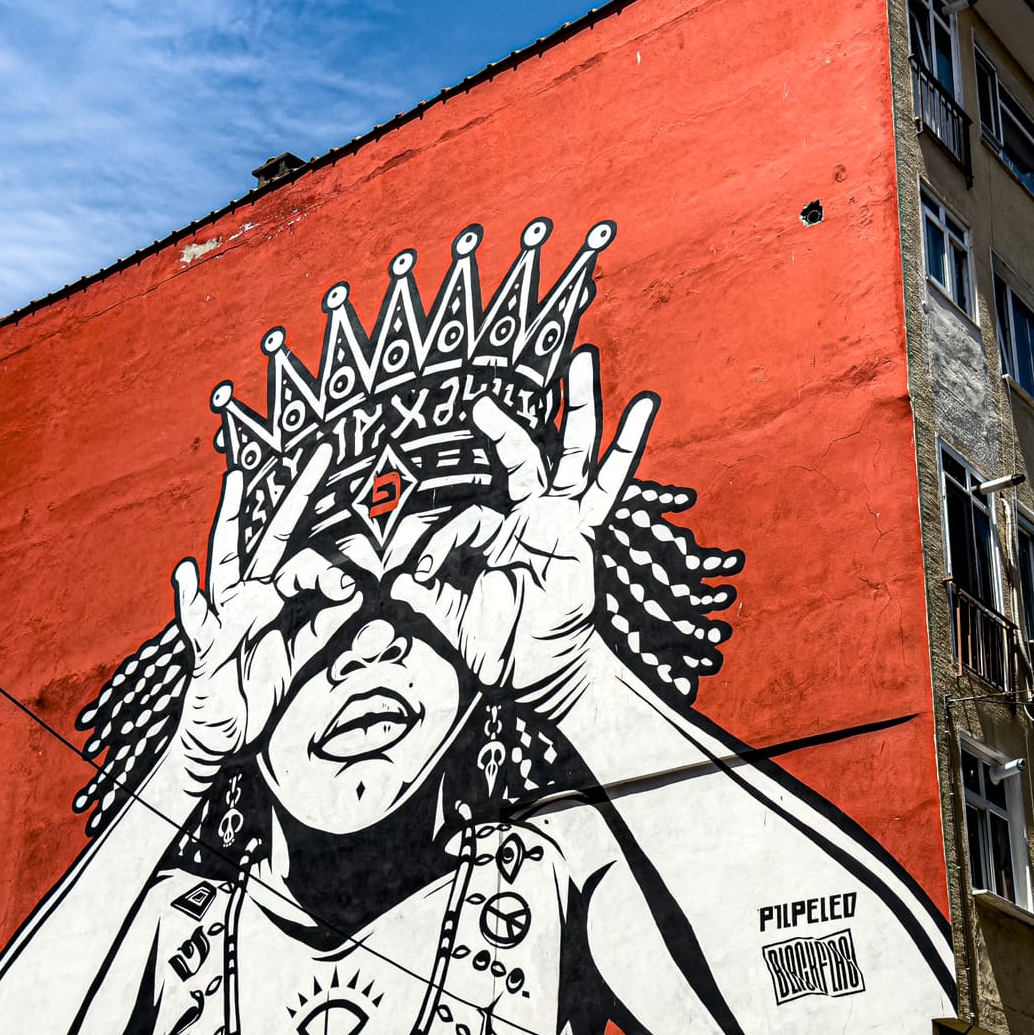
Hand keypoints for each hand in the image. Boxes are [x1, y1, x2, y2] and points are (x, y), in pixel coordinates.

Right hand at [170, 443, 362, 786]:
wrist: (223, 733)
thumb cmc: (257, 687)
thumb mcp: (300, 656)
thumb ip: (325, 626)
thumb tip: (357, 596)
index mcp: (273, 595)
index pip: (309, 561)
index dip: (333, 569)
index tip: (351, 589)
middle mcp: (247, 593)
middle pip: (277, 534)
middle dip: (299, 493)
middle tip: (322, 451)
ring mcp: (223, 612)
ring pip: (228, 557)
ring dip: (232, 519)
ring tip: (235, 481)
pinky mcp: (205, 644)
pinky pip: (196, 617)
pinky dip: (188, 595)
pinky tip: (186, 571)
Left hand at [392, 349, 653, 717]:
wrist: (534, 675)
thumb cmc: (490, 643)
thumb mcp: (444, 614)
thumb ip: (420, 593)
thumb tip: (389, 579)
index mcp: (489, 529)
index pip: (461, 519)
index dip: (436, 543)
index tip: (416, 573)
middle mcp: (525, 515)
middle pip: (516, 456)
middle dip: (500, 426)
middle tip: (478, 399)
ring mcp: (559, 519)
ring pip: (569, 453)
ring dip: (576, 407)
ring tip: (583, 359)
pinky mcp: (586, 532)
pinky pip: (608, 486)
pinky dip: (627, 446)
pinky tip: (645, 406)